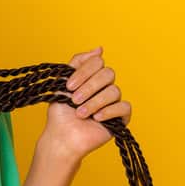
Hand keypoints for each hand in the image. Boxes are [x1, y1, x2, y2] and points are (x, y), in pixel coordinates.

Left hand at [40, 46, 131, 163]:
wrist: (62, 137)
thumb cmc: (60, 113)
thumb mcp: (63, 83)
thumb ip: (78, 63)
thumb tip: (99, 48)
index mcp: (92, 77)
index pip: (97, 62)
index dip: (84, 72)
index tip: (69, 86)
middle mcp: (105, 87)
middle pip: (108, 74)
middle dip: (89, 87)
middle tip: (74, 100)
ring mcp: (113, 102)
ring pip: (114, 91)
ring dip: (94, 102)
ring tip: (80, 114)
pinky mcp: (121, 117)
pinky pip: (124, 107)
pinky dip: (109, 111)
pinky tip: (96, 118)